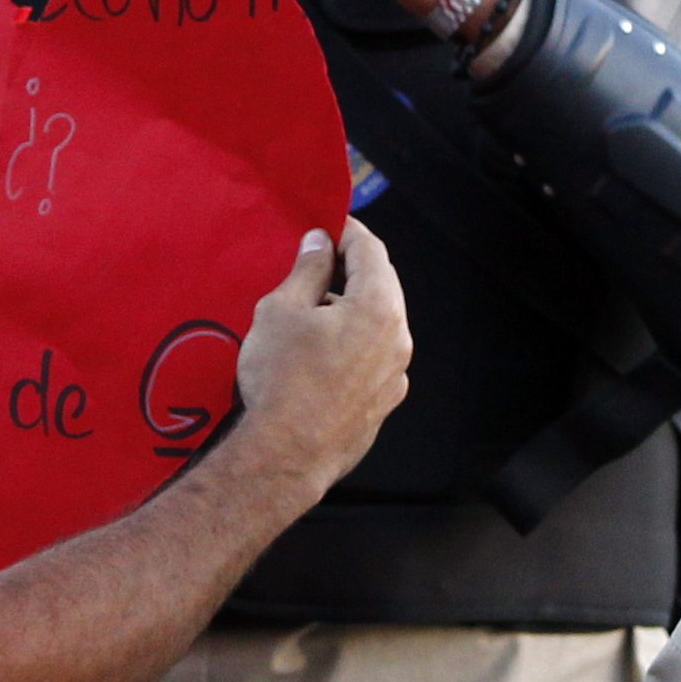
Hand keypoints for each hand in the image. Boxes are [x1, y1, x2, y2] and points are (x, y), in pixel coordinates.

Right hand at [230, 220, 409, 492]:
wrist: (287, 457)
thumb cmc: (281, 377)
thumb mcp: (282, 311)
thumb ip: (307, 270)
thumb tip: (320, 241)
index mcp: (379, 307)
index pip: (371, 250)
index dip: (347, 230)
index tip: (325, 224)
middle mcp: (399, 339)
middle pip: (381, 286)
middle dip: (351, 269)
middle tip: (316, 262)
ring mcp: (396, 376)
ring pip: (378, 325)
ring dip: (351, 309)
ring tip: (312, 310)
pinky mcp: (384, 404)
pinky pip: (373, 359)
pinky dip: (353, 344)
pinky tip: (321, 353)